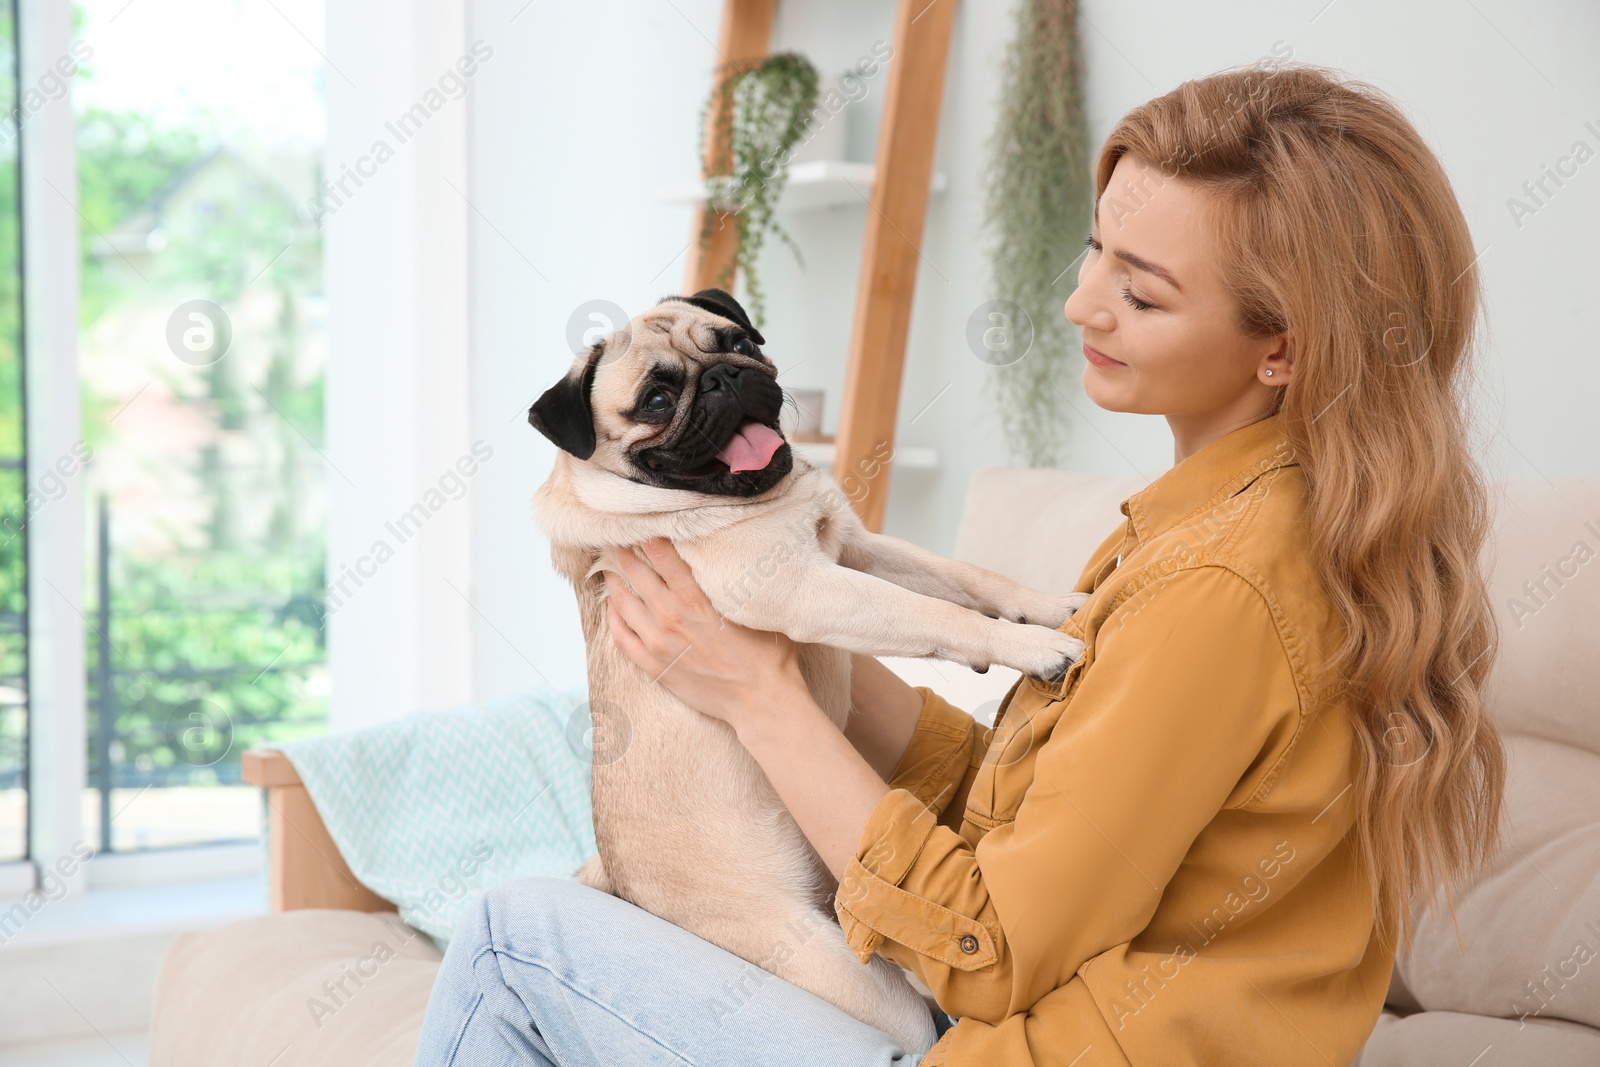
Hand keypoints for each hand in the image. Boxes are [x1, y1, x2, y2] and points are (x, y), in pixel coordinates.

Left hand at [600, 537, 807, 733]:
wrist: (760, 701)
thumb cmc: (766, 655)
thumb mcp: (755, 607)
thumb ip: (735, 582)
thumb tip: (735, 557)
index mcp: (697, 598)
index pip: (662, 555)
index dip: (647, 537)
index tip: (640, 525)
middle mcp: (672, 616)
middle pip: (636, 574)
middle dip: (623, 554)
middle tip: (615, 539)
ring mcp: (659, 642)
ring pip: (622, 603)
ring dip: (614, 582)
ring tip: (609, 568)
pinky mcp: (654, 666)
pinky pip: (621, 636)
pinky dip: (612, 617)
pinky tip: (611, 607)